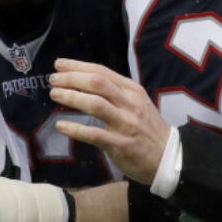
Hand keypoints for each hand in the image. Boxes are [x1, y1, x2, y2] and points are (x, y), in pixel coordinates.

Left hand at [49, 58, 168, 183]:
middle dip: (72, 78)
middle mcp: (129, 103)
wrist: (168, 157)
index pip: (102, 72)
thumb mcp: (137, 103)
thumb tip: (85, 81)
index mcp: (132, 90)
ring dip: (71, 97)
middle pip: (97, 83)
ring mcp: (125, 123)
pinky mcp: (120, 144)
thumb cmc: (147, 128)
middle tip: (53, 79)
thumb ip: (116, 92)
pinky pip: (93, 134)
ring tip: (54, 95)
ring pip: (94, 104)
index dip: (78, 66)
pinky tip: (60, 126)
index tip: (59, 64)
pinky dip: (74, 128)